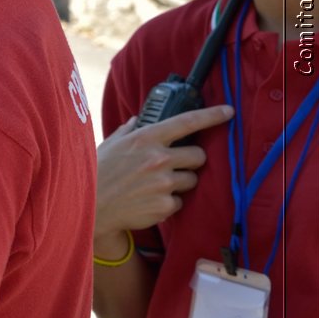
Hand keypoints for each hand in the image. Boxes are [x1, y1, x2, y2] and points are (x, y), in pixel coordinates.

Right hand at [95, 105, 234, 253]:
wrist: (90, 205)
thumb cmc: (98, 171)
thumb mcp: (110, 144)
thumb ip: (129, 131)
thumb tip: (139, 120)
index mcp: (145, 138)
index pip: (186, 122)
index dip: (211, 116)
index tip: (228, 112)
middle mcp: (158, 158)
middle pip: (199, 156)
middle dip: (191, 160)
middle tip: (176, 165)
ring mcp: (164, 183)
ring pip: (192, 180)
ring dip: (180, 182)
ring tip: (156, 186)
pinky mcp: (166, 205)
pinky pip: (179, 202)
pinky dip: (168, 202)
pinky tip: (149, 201)